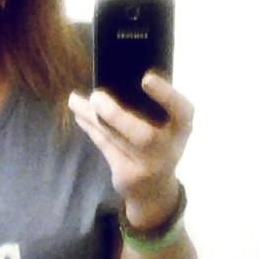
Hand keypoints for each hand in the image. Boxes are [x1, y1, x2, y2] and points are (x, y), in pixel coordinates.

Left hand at [68, 71, 193, 227]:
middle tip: (96, 95)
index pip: (182, 110)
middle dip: (116, 115)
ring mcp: (147, 165)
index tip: (146, 78)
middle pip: (143, 135)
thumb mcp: (166, 123)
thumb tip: (114, 71)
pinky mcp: (126, 174)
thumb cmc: (161, 141)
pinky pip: (105, 146)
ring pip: (116, 139)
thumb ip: (150, 103)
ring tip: (75, 100)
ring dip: (92, 118)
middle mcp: (169, 148)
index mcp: (182, 126)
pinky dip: (90, 128)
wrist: (155, 188)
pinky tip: (79, 114)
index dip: (165, 95)